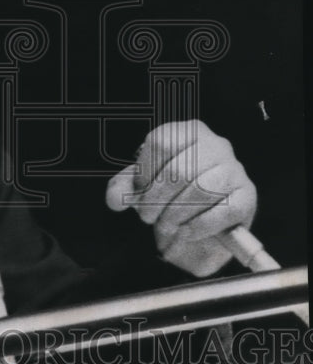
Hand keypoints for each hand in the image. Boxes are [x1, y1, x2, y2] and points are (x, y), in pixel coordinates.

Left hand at [105, 120, 256, 276]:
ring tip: (165, 226)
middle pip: (179, 169)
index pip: (161, 142)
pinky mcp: (247, 195)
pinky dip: (199, 226)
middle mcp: (215, 144)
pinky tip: (187, 231)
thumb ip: (124, 188)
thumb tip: (115, 199)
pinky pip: (223, 210)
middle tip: (147, 217)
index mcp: (188, 132)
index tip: (138, 194)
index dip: (144, 172)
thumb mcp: (145, 186)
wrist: (204, 220)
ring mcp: (235, 169)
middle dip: (157, 200)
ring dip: (176, 214)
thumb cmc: (174, 194)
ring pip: (201, 189)